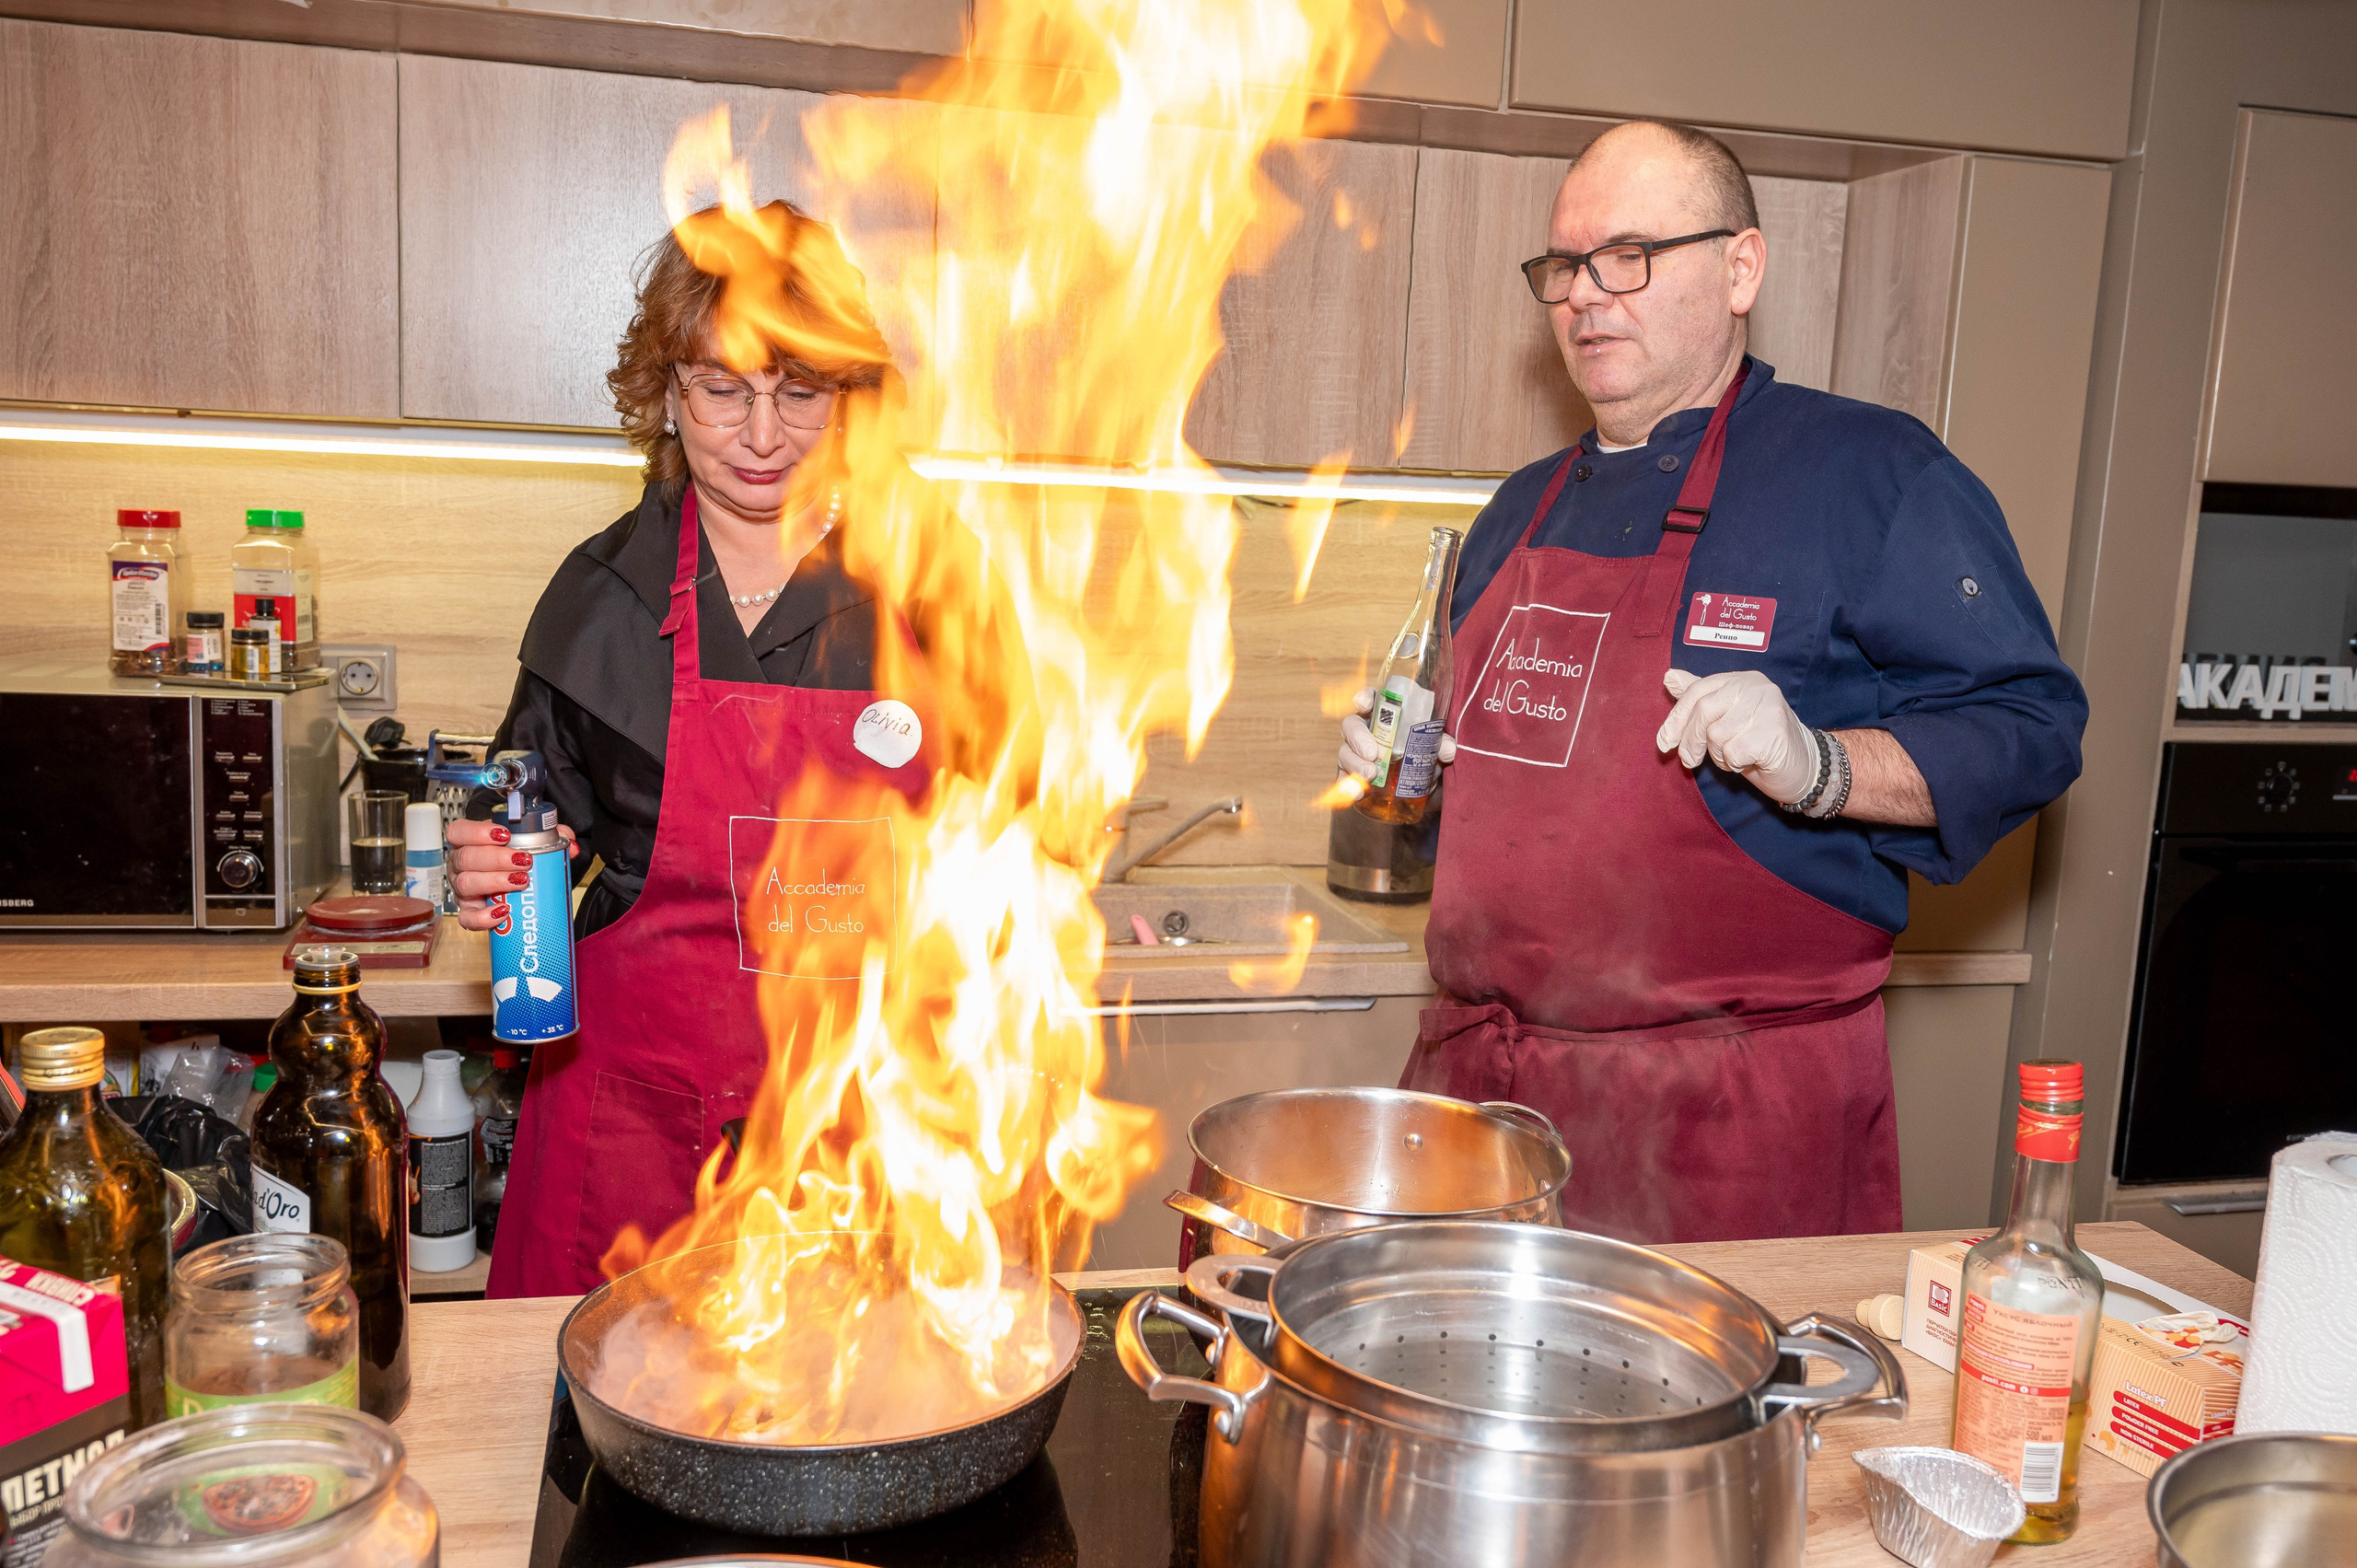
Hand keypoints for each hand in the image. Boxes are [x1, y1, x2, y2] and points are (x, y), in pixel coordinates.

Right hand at [447, 817, 578, 931]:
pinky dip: (484, 917)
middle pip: (466, 857)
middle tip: (524, 861)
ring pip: (467, 883)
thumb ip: (551, 838)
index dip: (476, 831)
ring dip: (495, 882)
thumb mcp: (531, 844)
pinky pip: (467, 917)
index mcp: (470, 843)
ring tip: (521, 882)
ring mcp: (462, 889)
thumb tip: (570, 846)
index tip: (504, 835)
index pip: (459, 831)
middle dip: (496, 858)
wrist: (516, 889)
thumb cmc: (515, 862)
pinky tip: (503, 911)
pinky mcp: (469, 912)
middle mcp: (461, 865)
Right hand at [1336, 686, 1455, 783]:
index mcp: (1384, 715)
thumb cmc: (1424, 753)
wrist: (1422, 784)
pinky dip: (1347, 786)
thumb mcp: (1434, 746)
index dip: (1363, 698)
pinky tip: (1358, 793)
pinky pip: (1343, 779)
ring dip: (1355, 764)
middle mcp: (1365, 730)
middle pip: (1351, 726)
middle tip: (1373, 754)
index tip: (1364, 704)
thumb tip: (1448, 750)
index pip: (1370, 699)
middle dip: (1358, 739)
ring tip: (1371, 775)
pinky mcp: (1353, 775)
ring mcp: (1356, 753)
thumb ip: (1440, 743)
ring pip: (1345, 753)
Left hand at [1656, 669, 1817, 804]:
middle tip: (1688, 761)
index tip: (1664, 743)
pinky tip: (1749, 761)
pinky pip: (1732, 751)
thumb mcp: (1725, 718)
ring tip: (1736, 755)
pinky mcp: (1774, 732)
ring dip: (1718, 755)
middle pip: (1703, 710)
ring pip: (1716, 734)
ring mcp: (1767, 707)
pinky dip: (1733, 763)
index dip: (1676, 718)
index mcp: (1741, 679)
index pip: (1698, 691)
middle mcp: (1755, 687)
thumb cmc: (1759, 742)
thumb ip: (1699, 696)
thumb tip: (1668, 675)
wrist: (1804, 767)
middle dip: (1689, 740)